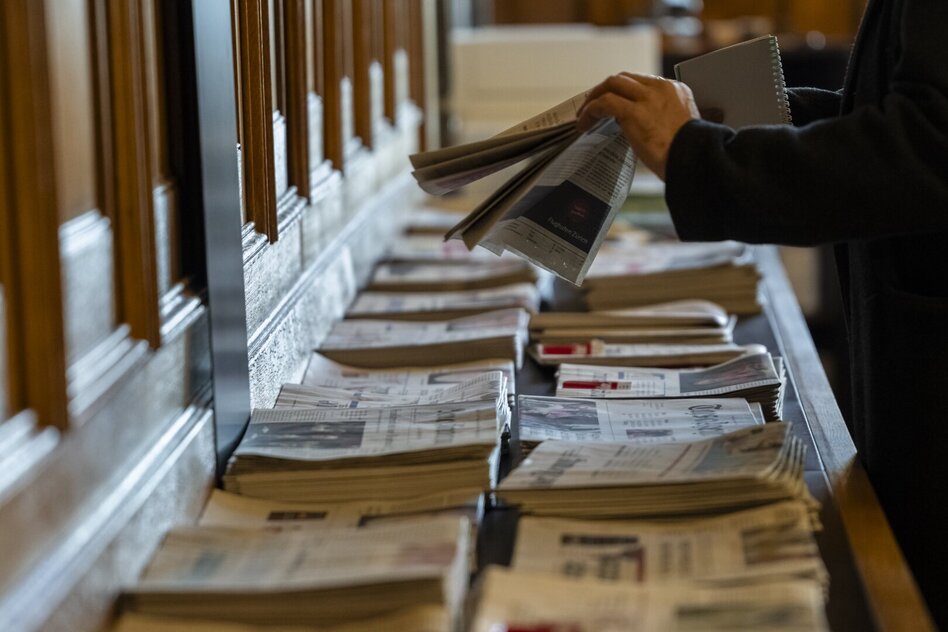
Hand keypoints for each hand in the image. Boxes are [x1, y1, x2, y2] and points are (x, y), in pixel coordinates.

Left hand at [577, 73, 699, 179]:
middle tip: (593, 105)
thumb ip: (662, 121)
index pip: (641, 82)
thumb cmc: (687, 154)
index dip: (623, 92)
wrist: (693, 160)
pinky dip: (590, 112)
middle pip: (624, 78)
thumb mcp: (680, 130)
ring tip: (584, 115)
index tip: (612, 104)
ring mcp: (647, 98)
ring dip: (594, 98)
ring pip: (612, 84)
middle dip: (605, 89)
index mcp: (674, 90)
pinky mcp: (634, 112)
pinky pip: (604, 103)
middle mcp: (660, 88)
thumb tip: (639, 129)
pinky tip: (584, 125)